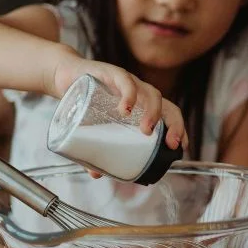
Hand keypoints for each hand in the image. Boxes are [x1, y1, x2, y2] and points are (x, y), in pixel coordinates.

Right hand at [49, 53, 187, 149]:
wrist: (66, 76)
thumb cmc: (87, 102)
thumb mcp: (95, 128)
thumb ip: (97, 148)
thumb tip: (95, 174)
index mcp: (142, 105)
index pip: (170, 114)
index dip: (179, 129)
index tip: (181, 147)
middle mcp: (140, 93)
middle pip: (168, 106)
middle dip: (174, 125)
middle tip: (170, 144)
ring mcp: (129, 82)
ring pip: (152, 94)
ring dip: (153, 113)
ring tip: (146, 131)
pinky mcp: (111, 73)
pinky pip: (126, 82)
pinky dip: (129, 96)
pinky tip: (125, 110)